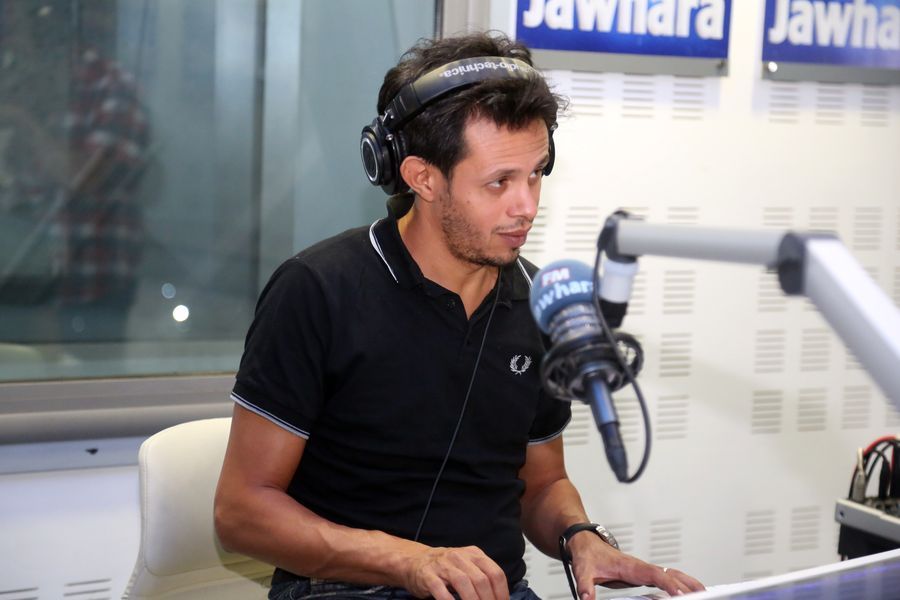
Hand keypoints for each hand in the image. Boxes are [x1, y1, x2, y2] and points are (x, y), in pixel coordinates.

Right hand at [403, 545, 508, 599]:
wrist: (415, 561)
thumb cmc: (446, 568)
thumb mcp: (467, 565)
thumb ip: (483, 576)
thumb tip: (499, 598)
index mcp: (474, 554)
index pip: (495, 573)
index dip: (501, 593)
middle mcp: (460, 557)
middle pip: (481, 580)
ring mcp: (443, 565)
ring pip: (463, 582)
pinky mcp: (428, 575)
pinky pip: (440, 589)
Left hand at [567, 530, 704, 597]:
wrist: (585, 543)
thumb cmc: (587, 554)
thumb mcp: (583, 570)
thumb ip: (585, 586)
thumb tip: (587, 599)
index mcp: (631, 566)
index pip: (655, 574)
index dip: (669, 584)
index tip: (681, 594)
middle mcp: (641, 567)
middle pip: (671, 574)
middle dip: (688, 584)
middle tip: (704, 595)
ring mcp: (644, 570)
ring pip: (672, 574)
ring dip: (688, 582)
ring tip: (705, 592)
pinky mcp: (643, 574)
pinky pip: (666, 578)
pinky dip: (680, 583)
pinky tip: (688, 592)